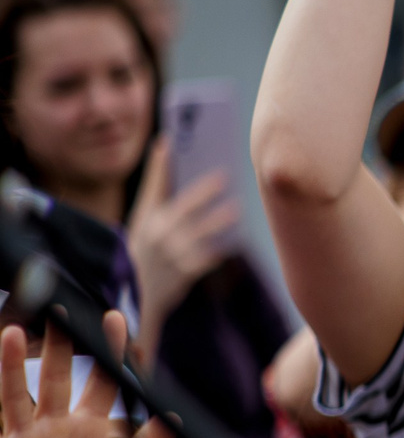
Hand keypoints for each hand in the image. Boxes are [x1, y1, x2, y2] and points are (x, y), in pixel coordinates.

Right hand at [0, 317, 170, 437]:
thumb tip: (175, 421)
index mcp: (87, 429)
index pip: (104, 383)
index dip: (113, 355)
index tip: (120, 318)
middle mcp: (56, 425)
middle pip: (61, 376)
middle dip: (67, 345)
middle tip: (68, 308)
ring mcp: (28, 434)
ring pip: (24, 391)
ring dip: (20, 361)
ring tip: (20, 330)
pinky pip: (4, 411)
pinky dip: (2, 382)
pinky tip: (3, 350)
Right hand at [128, 139, 239, 352]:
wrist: (135, 295)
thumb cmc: (145, 249)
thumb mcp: (144, 220)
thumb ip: (159, 188)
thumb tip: (165, 147)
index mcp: (146, 217)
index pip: (154, 186)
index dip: (161, 165)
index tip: (170, 142)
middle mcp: (156, 233)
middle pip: (183, 207)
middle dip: (203, 191)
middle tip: (224, 177)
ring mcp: (170, 254)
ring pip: (199, 234)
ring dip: (217, 221)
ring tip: (235, 210)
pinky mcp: (182, 273)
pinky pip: (205, 259)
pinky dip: (217, 251)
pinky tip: (231, 243)